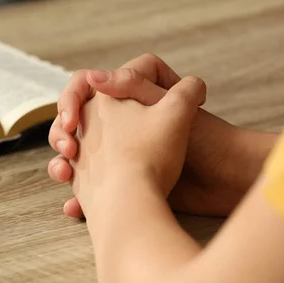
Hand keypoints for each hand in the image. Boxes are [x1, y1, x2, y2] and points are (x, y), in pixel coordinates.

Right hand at [48, 54, 271, 217]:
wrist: (221, 183)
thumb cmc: (201, 141)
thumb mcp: (167, 104)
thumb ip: (132, 82)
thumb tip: (92, 75)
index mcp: (129, 100)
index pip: (87, 86)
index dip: (73, 97)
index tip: (74, 117)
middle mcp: (121, 124)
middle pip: (73, 121)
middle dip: (62, 133)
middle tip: (69, 146)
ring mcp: (120, 154)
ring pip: (75, 155)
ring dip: (62, 164)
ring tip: (66, 175)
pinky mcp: (122, 182)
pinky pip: (89, 188)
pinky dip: (80, 199)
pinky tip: (75, 207)